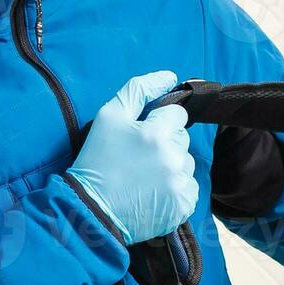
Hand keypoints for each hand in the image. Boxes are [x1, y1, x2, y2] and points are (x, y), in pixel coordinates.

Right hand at [67, 71, 198, 244]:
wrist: (93, 208)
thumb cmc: (98, 159)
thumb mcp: (109, 116)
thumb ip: (139, 90)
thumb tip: (170, 76)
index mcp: (155, 133)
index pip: (178, 115)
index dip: (160, 121)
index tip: (144, 133)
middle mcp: (172, 158)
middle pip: (183, 138)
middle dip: (166, 142)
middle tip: (140, 156)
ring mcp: (179, 183)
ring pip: (188, 163)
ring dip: (172, 165)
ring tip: (146, 175)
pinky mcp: (183, 204)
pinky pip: (191, 187)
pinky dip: (177, 188)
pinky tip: (155, 191)